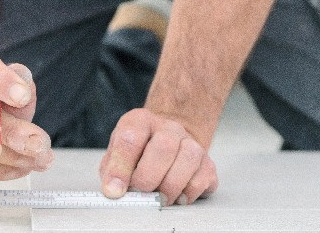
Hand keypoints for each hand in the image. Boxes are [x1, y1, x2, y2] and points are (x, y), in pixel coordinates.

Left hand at [98, 109, 217, 205]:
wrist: (168, 145)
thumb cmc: (138, 154)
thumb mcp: (116, 156)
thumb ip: (112, 171)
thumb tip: (113, 191)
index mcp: (140, 121)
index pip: (130, 139)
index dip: (120, 168)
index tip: (114, 191)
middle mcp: (168, 128)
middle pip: (164, 147)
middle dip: (148, 178)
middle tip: (140, 193)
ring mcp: (191, 143)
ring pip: (188, 160)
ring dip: (170, 187)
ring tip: (159, 198)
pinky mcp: (207, 162)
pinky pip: (201, 179)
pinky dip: (187, 194)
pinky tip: (176, 196)